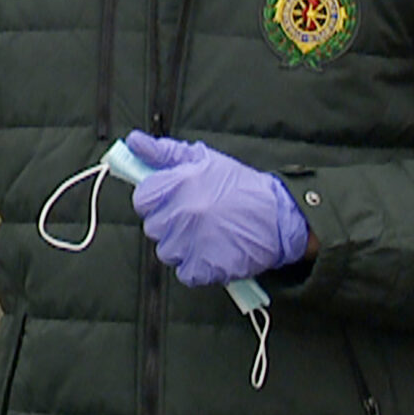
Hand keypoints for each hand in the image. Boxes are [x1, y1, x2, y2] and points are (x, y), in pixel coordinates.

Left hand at [124, 132, 312, 287]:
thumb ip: (164, 153)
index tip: (170, 201)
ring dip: (182, 247)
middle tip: (194, 217)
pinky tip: (212, 252)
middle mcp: (183, 213)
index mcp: (180, 184)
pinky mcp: (205, 268)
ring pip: (166, 251)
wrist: (279, 216)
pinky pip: (185, 273)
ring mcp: (193, 242)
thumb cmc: (241, 187)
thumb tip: (134, 141)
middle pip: (153, 227)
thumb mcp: (203, 160)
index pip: (142, 199)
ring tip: (206, 234)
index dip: (155, 201)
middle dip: (169, 224)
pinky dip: (197, 267)